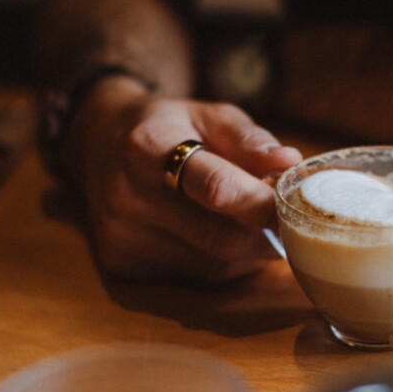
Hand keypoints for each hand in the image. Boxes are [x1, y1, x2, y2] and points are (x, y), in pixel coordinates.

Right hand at [70, 75, 302, 281]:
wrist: (99, 143)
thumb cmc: (168, 127)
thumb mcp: (208, 115)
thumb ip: (249, 139)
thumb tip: (290, 163)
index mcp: (147, 146)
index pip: (214, 187)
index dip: (261, 203)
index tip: (293, 205)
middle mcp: (127, 196)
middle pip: (219, 237)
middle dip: (264, 234)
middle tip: (288, 220)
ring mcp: (121, 236)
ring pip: (215, 266)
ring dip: (249, 251)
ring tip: (251, 222)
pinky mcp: (121, 265)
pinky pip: (197, 276)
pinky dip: (224, 263)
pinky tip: (219, 236)